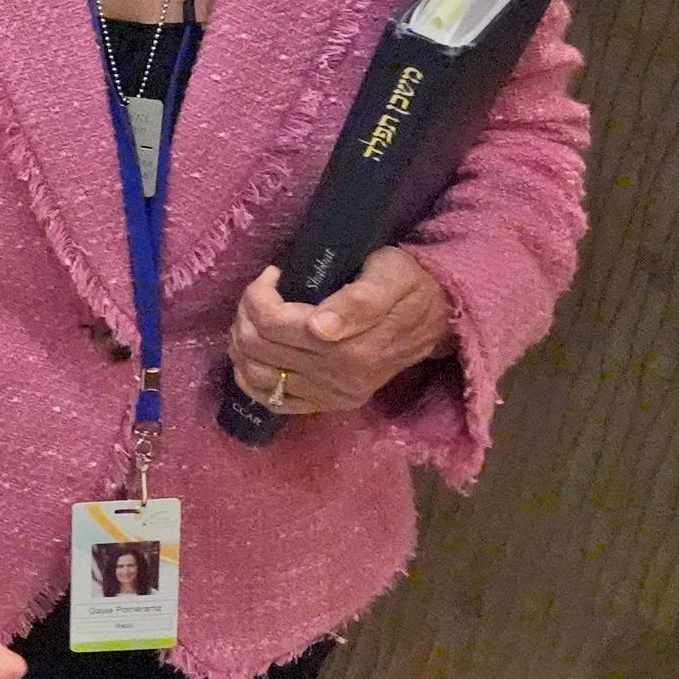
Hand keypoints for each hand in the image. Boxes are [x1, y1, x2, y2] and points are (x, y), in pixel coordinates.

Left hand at [228, 244, 451, 417]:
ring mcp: (332, 395)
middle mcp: (339, 377)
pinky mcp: (328, 404)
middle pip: (258, 347)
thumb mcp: (390, 275)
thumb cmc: (409, 286)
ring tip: (254, 317)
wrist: (436, 321)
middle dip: (246, 313)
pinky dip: (250, 379)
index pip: (273, 323)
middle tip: (261, 292)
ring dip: (242, 343)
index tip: (274, 274)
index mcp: (352, 346)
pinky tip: (250, 356)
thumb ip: (359, 300)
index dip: (259, 294)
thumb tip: (320, 327)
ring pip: (256, 374)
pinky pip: (273, 402)